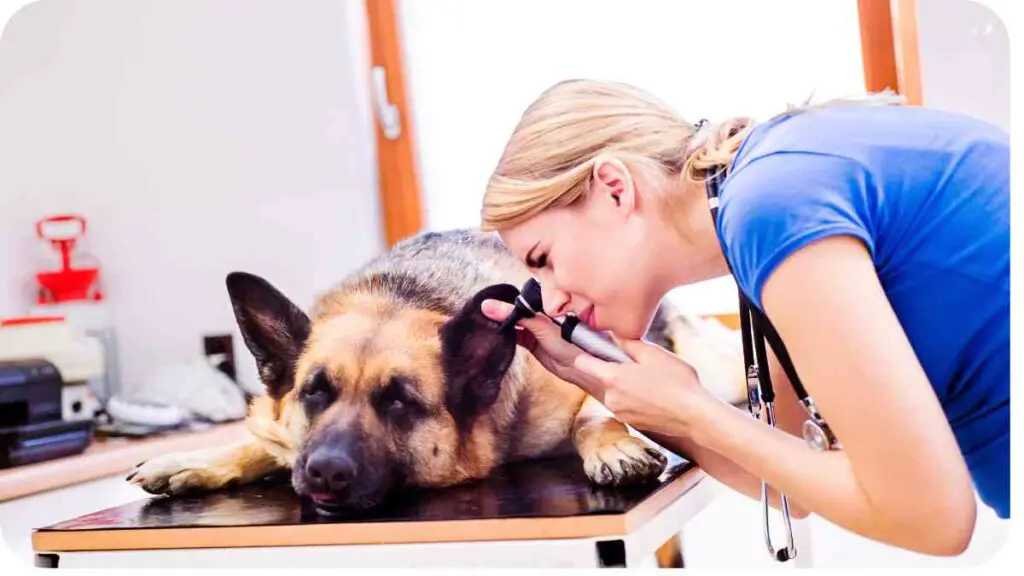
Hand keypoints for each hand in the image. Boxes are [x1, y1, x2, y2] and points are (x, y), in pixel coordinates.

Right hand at [480, 299, 609, 392]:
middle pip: (515, 311)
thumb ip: (518, 316)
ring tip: (485, 324)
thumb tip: (491, 307)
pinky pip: (516, 336)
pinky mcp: (532, 343)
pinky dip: (506, 336)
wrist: (579, 369)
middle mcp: (540, 316)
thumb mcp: (542, 326)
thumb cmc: (569, 343)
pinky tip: (496, 335)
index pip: (520, 299)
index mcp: (546, 305)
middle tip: (482, 313)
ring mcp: (535, 330)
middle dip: (501, 312)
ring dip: (502, 325)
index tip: (487, 302)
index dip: (504, 300)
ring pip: (514, 324)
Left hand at [481, 299, 717, 437]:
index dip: (545, 336)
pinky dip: (572, 369)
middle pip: (559, 367)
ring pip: (570, 376)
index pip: (568, 353)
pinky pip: (587, 384)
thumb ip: (626, 344)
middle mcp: (602, 392)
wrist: (692, 421)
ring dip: (549, 357)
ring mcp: (608, 402)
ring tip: (530, 338)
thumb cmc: (679, 386)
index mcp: (610, 376)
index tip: (527, 321)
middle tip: (514, 328)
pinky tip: (570, 359)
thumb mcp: (653, 355)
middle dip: (534, 345)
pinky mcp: (616, 408)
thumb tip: (607, 334)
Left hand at [572, 337, 719, 437]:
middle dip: (611, 369)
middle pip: (598, 377)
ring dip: (622, 384)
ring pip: (612, 392)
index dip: (586, 353)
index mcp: (612, 377)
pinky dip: (632, 398)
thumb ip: (628, 343)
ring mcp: (620, 412)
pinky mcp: (631, 422)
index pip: (581, 363)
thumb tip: (614, 336)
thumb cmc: (677, 382)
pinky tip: (652, 394)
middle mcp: (611, 398)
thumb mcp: (653, 353)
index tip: (594, 347)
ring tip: (648, 380)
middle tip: (635, 364)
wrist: (694, 415)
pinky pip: (623, 404)